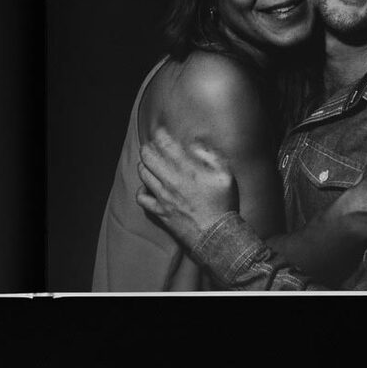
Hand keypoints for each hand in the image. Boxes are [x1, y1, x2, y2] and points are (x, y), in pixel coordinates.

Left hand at [136, 126, 238, 248]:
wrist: (217, 235)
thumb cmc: (223, 204)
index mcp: (186, 168)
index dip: (160, 133)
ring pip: (142, 172)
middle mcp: (170, 180)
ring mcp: (162, 196)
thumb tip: (194, 143)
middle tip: (155, 147)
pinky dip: (142, 189)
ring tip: (153, 164)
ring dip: (145, 164)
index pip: (163, 142)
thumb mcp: (225, 174)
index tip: (162, 132)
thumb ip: (210, 155)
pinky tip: (149, 186)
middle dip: (149, 146)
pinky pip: (140, 197)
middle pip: (147, 154)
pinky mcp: (159, 210)